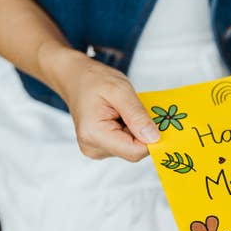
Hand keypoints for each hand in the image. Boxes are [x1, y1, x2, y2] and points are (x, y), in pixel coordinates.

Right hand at [47, 47, 160, 161]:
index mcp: (94, 134)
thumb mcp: (120, 90)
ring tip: (123, 111)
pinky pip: (125, 144)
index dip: (151, 138)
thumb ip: (137, 115)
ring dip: (135, 130)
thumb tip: (154, 138)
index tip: (155, 120)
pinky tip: (121, 117)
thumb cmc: (94, 80)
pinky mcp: (101, 147)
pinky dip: (129, 131)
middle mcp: (93, 147)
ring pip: (131, 148)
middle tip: (136, 109)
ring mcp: (96, 149)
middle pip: (133, 151)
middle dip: (142, 132)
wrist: (75, 78)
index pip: (134, 151)